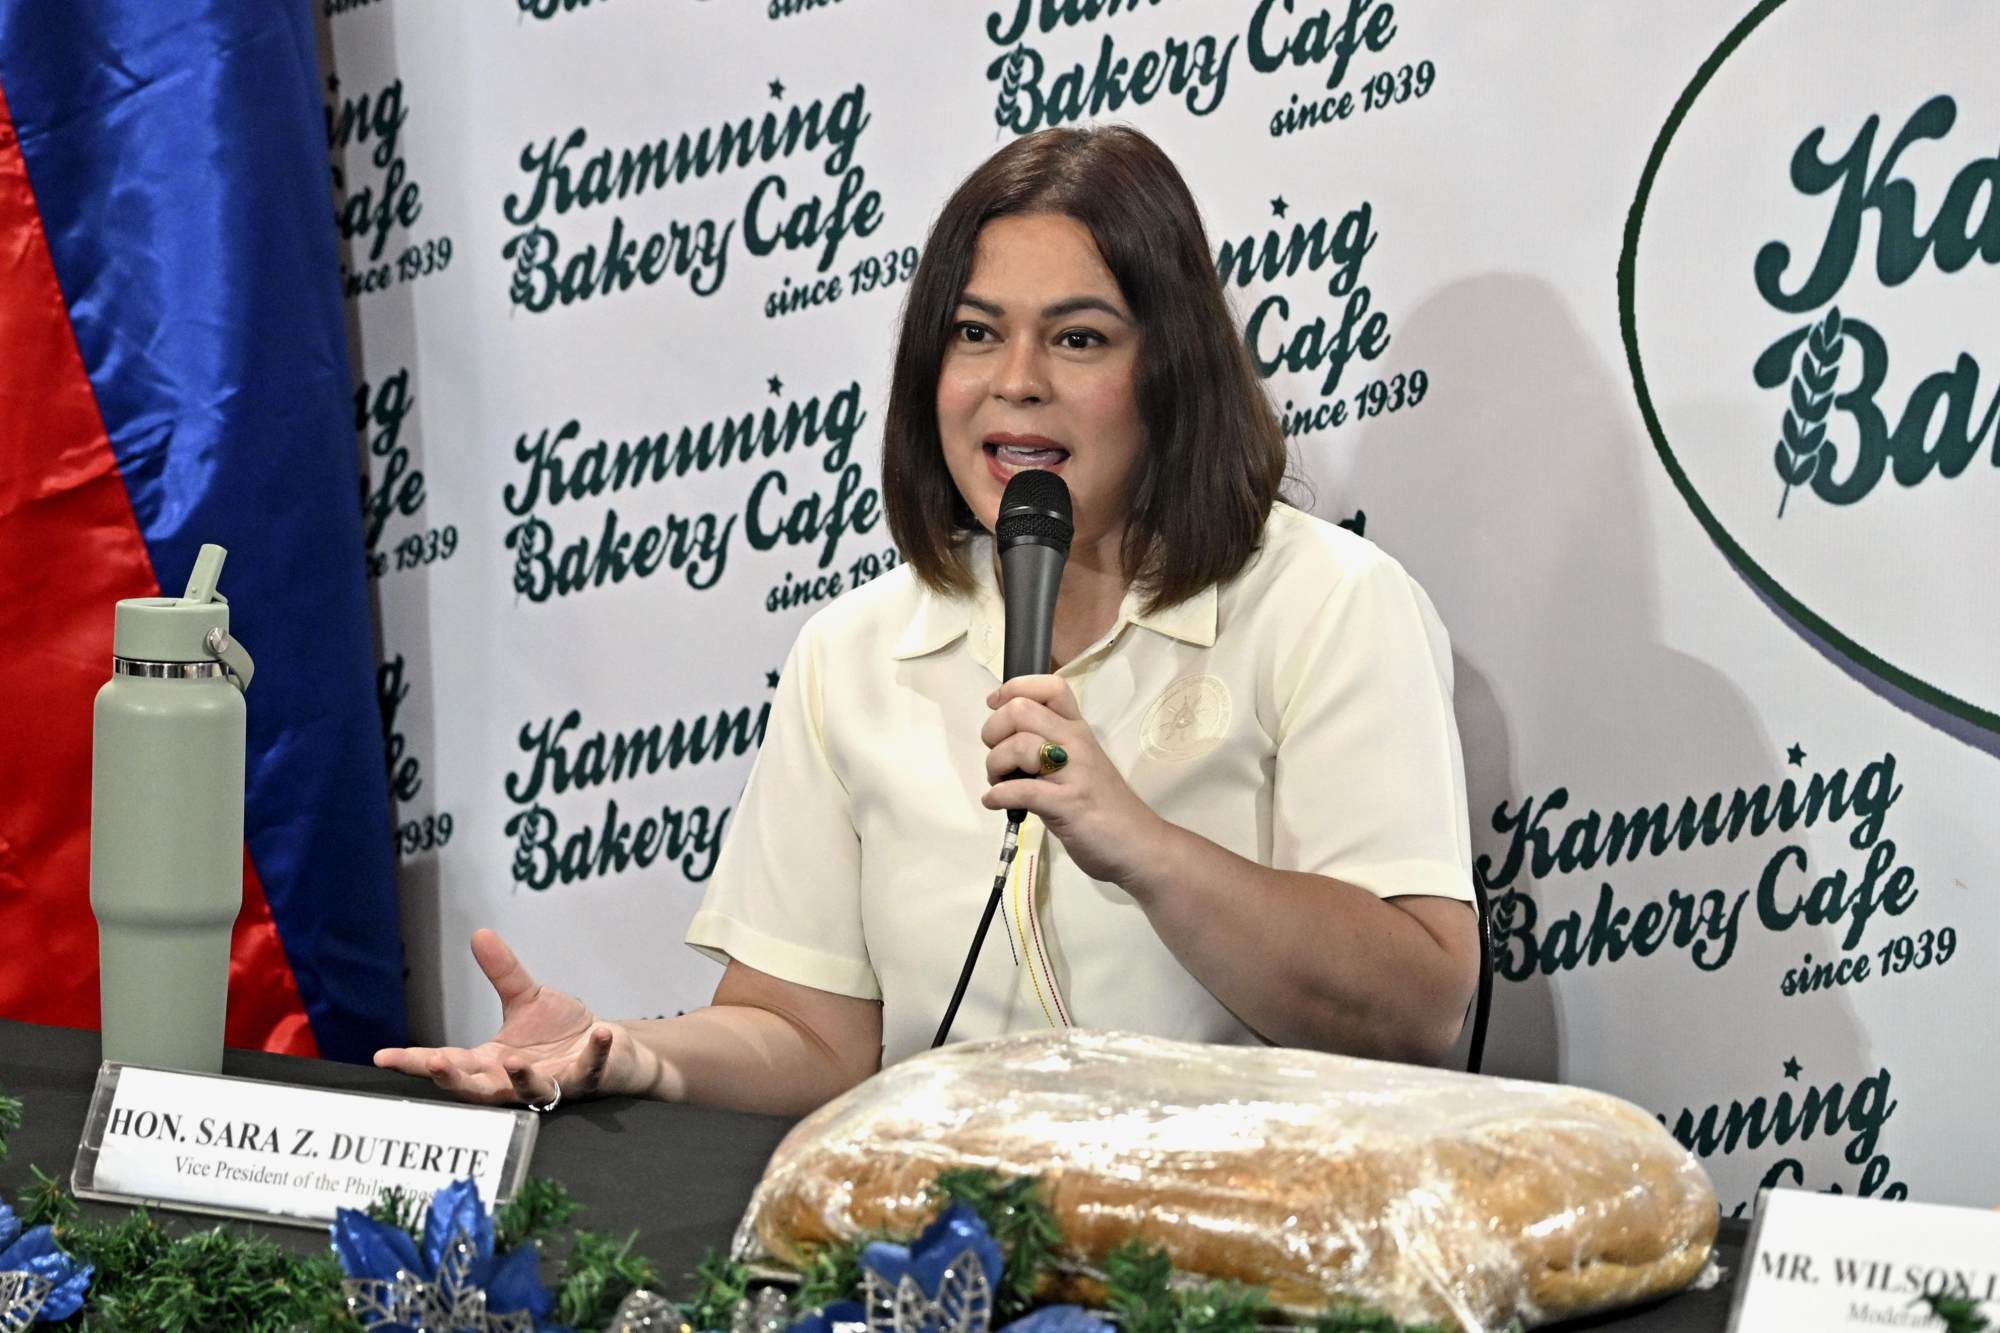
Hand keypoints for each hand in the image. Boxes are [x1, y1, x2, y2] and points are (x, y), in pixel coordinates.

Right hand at [373, 929, 656, 1106]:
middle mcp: (517, 1080)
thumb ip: (502, 973)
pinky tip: (602, 1033)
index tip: (383, 1057)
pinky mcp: (589, 1080)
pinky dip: (597, 1053)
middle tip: (436, 1064)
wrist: (612, 1048)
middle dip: (456, 1080)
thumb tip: (479, 934)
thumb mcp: (527, 999)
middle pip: (479, 1090)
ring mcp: (553, 1084)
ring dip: (522, 1077)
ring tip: (513, 1060)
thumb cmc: (562, 1032)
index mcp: (493, 1063)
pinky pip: (592, 1069)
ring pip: (532, 1090)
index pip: (449, 1063)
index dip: (416, 1061)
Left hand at [981, 675, 1168, 886]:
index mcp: (1078, 730)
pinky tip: (996, 803)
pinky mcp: (1068, 804)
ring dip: (994, 766)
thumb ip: (1049, 748)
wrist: (1139, 845)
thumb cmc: (1105, 807)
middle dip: (994, 731)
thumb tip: (1007, 743)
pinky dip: (999, 796)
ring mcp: (1074, 772)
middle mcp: (1076, 743)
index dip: (1014, 689)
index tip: (996, 706)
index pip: (1049, 686)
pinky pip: (1021, 790)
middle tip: (999, 758)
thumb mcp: (1078, 765)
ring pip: (1018, 746)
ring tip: (999, 784)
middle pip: (1021, 710)